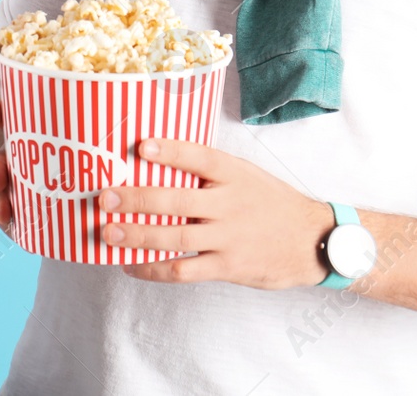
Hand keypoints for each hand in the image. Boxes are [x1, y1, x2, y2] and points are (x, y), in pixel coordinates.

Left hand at [98, 137, 335, 288]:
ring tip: (107, 233)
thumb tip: (159, 158)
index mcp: (234, 173)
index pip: (199, 157)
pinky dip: (152, 268)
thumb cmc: (271, 203)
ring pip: (174, 237)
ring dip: (136, 236)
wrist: (312, 241)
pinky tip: (130, 265)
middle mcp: (230, 203)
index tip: (142, 146)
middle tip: (104, 198)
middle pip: (176, 200)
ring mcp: (228, 237)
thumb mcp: (247, 175)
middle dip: (136, 199)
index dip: (171, 151)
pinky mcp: (227, 266)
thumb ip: (211, 171)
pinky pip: (183, 270)